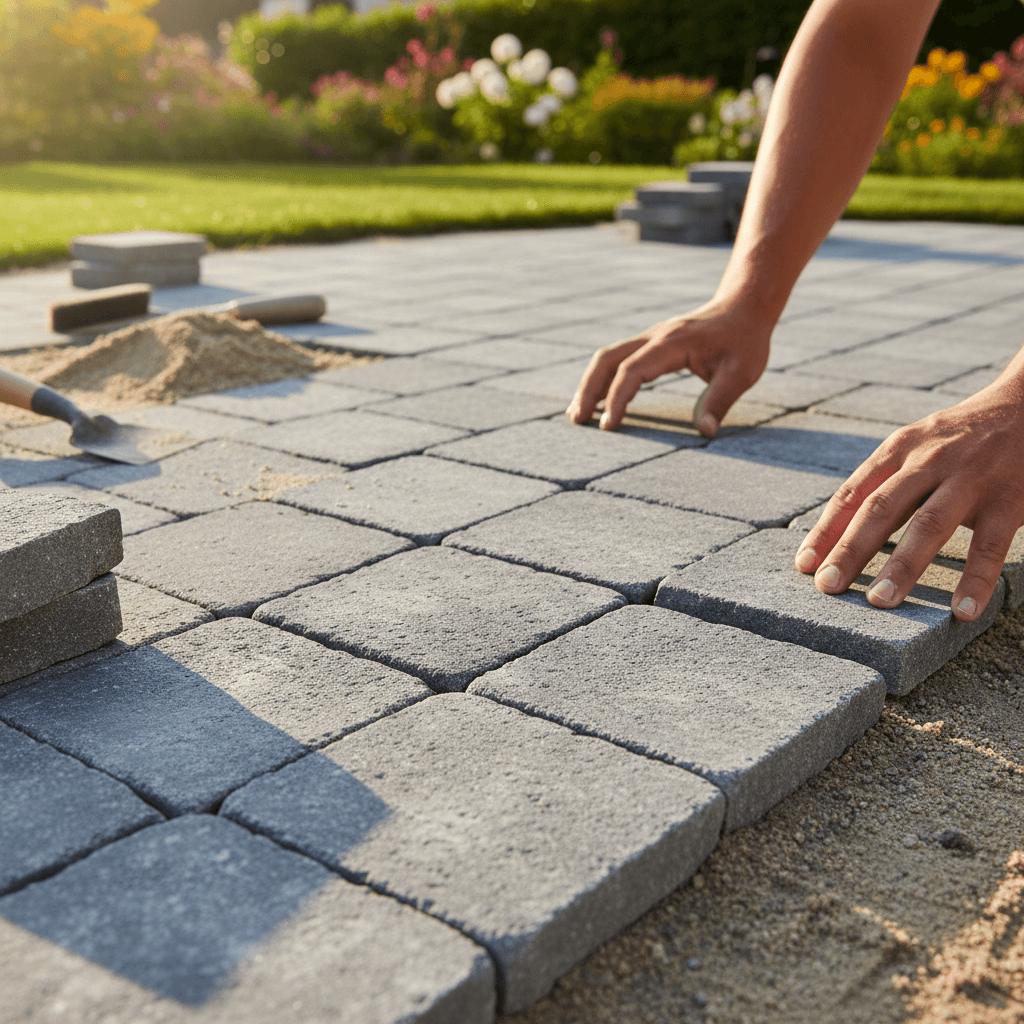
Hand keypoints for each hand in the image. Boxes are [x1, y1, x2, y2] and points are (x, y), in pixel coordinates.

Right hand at [564, 297, 771, 436]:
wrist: (745, 306)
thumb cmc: (745, 339)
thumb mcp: (742, 371)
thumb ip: (720, 400)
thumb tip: (705, 432)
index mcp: (671, 343)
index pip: (632, 370)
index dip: (617, 399)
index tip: (608, 426)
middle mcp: (654, 337)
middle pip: (606, 359)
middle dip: (588, 390)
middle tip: (576, 420)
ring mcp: (650, 338)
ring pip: (607, 357)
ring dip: (590, 384)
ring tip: (579, 415)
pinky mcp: (651, 344)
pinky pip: (618, 359)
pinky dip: (603, 379)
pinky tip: (599, 401)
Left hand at [794, 372, 1023, 620]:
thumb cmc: (963, 436)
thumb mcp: (918, 445)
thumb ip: (887, 483)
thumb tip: (839, 533)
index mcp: (899, 448)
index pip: (853, 493)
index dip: (827, 530)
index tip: (804, 565)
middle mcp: (929, 460)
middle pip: (880, 509)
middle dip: (850, 550)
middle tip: (828, 587)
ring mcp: (970, 478)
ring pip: (928, 525)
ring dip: (901, 565)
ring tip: (879, 601)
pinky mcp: (1010, 498)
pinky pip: (990, 544)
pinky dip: (976, 579)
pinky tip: (962, 610)